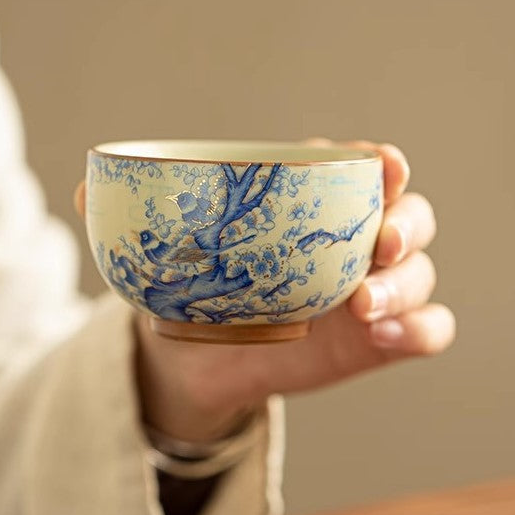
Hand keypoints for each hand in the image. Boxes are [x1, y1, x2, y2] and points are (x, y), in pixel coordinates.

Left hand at [75, 142, 453, 441]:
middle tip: (379, 243)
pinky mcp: (381, 338)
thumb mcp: (166, 246)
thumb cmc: (195, 282)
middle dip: (407, 223)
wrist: (200, 354)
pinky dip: (421, 329)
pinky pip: (428, 329)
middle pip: (412, 216)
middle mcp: (355, 237)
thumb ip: (134, 215)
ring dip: (407, 285)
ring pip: (422, 273)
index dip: (382, 160)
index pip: (365, 166)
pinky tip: (388, 338)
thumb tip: (86, 191)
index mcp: (314, 199)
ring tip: (363, 307)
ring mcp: (374, 287)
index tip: (380, 162)